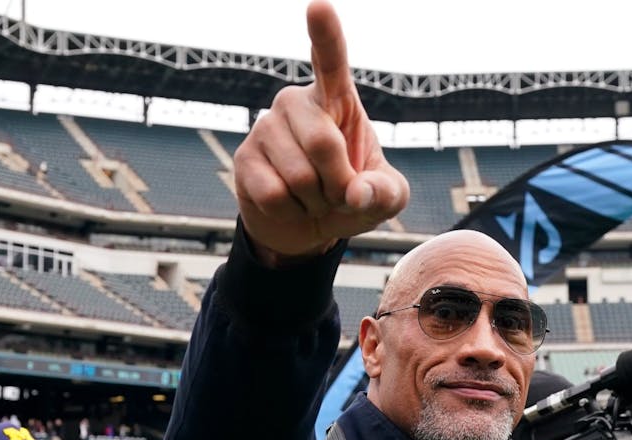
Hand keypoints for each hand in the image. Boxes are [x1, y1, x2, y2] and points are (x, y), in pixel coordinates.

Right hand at [233, 1, 408, 263]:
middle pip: (324, 143)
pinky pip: (274, 195)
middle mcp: (296, 102)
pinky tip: (291, 204)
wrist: (311, 226)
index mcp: (335, 97)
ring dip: (316, 201)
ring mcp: (266, 127)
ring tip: (314, 197)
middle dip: (340, 183)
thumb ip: (384, 193)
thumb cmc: (353, 197)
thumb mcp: (386, 197)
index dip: (325, 34)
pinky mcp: (244, 158)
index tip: (318, 7)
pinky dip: (292, 212)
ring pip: (300, 177)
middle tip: (339, 192)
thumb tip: (354, 193)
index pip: (331, 60)